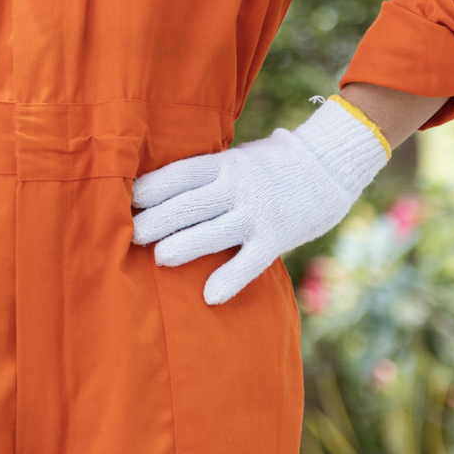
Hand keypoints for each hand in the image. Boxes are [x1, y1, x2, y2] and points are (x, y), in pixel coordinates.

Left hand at [130, 99, 389, 304]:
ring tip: (159, 258)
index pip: (178, 175)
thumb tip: (159, 187)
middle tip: (128, 235)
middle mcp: (237, 187)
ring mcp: (257, 213)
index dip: (150, 188)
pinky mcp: (278, 237)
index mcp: (223, 164)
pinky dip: (230, 279)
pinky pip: (250, 261)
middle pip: (189, 204)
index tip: (123, 201)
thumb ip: (207, 173)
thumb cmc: (272, 163)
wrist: (330, 165)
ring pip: (214, 231)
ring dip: (185, 245)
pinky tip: (210, 296)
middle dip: (157, 220)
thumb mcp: (237, 158)